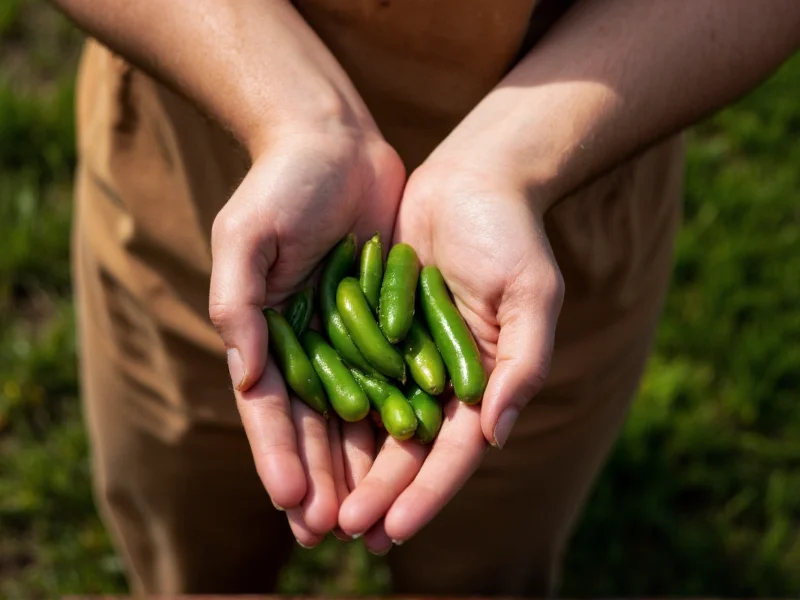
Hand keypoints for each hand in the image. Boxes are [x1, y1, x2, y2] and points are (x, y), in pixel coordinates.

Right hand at [209, 126, 404, 539]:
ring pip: (358, 412)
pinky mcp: (388, 319)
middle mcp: (306, 343)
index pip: (271, 409)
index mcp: (265, 332)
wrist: (335, 141)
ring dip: (362, 464)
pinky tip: (413, 454)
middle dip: (321, 478)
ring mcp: (349, 335)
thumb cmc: (281, 184)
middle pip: (315, 424)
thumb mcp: (246, 237)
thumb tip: (245, 379)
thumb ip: (237, 305)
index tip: (290, 503)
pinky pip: (397, 373)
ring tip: (372, 514)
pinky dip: (402, 413)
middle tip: (331, 533)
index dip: (278, 456)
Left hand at [339, 157, 563, 546]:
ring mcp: (401, 355)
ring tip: (313, 507)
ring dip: (344, 466)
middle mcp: (439, 379)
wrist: (471, 180)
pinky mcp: (369, 328)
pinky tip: (298, 441)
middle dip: (377, 492)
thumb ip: (523, 363)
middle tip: (344, 531)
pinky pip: (342, 374)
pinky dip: (323, 409)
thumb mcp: (531, 295)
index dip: (425, 493)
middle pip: (405, 449)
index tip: (395, 529)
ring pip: (368, 423)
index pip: (453, 453)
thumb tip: (498, 434)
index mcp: (481, 383)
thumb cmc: (511, 236)